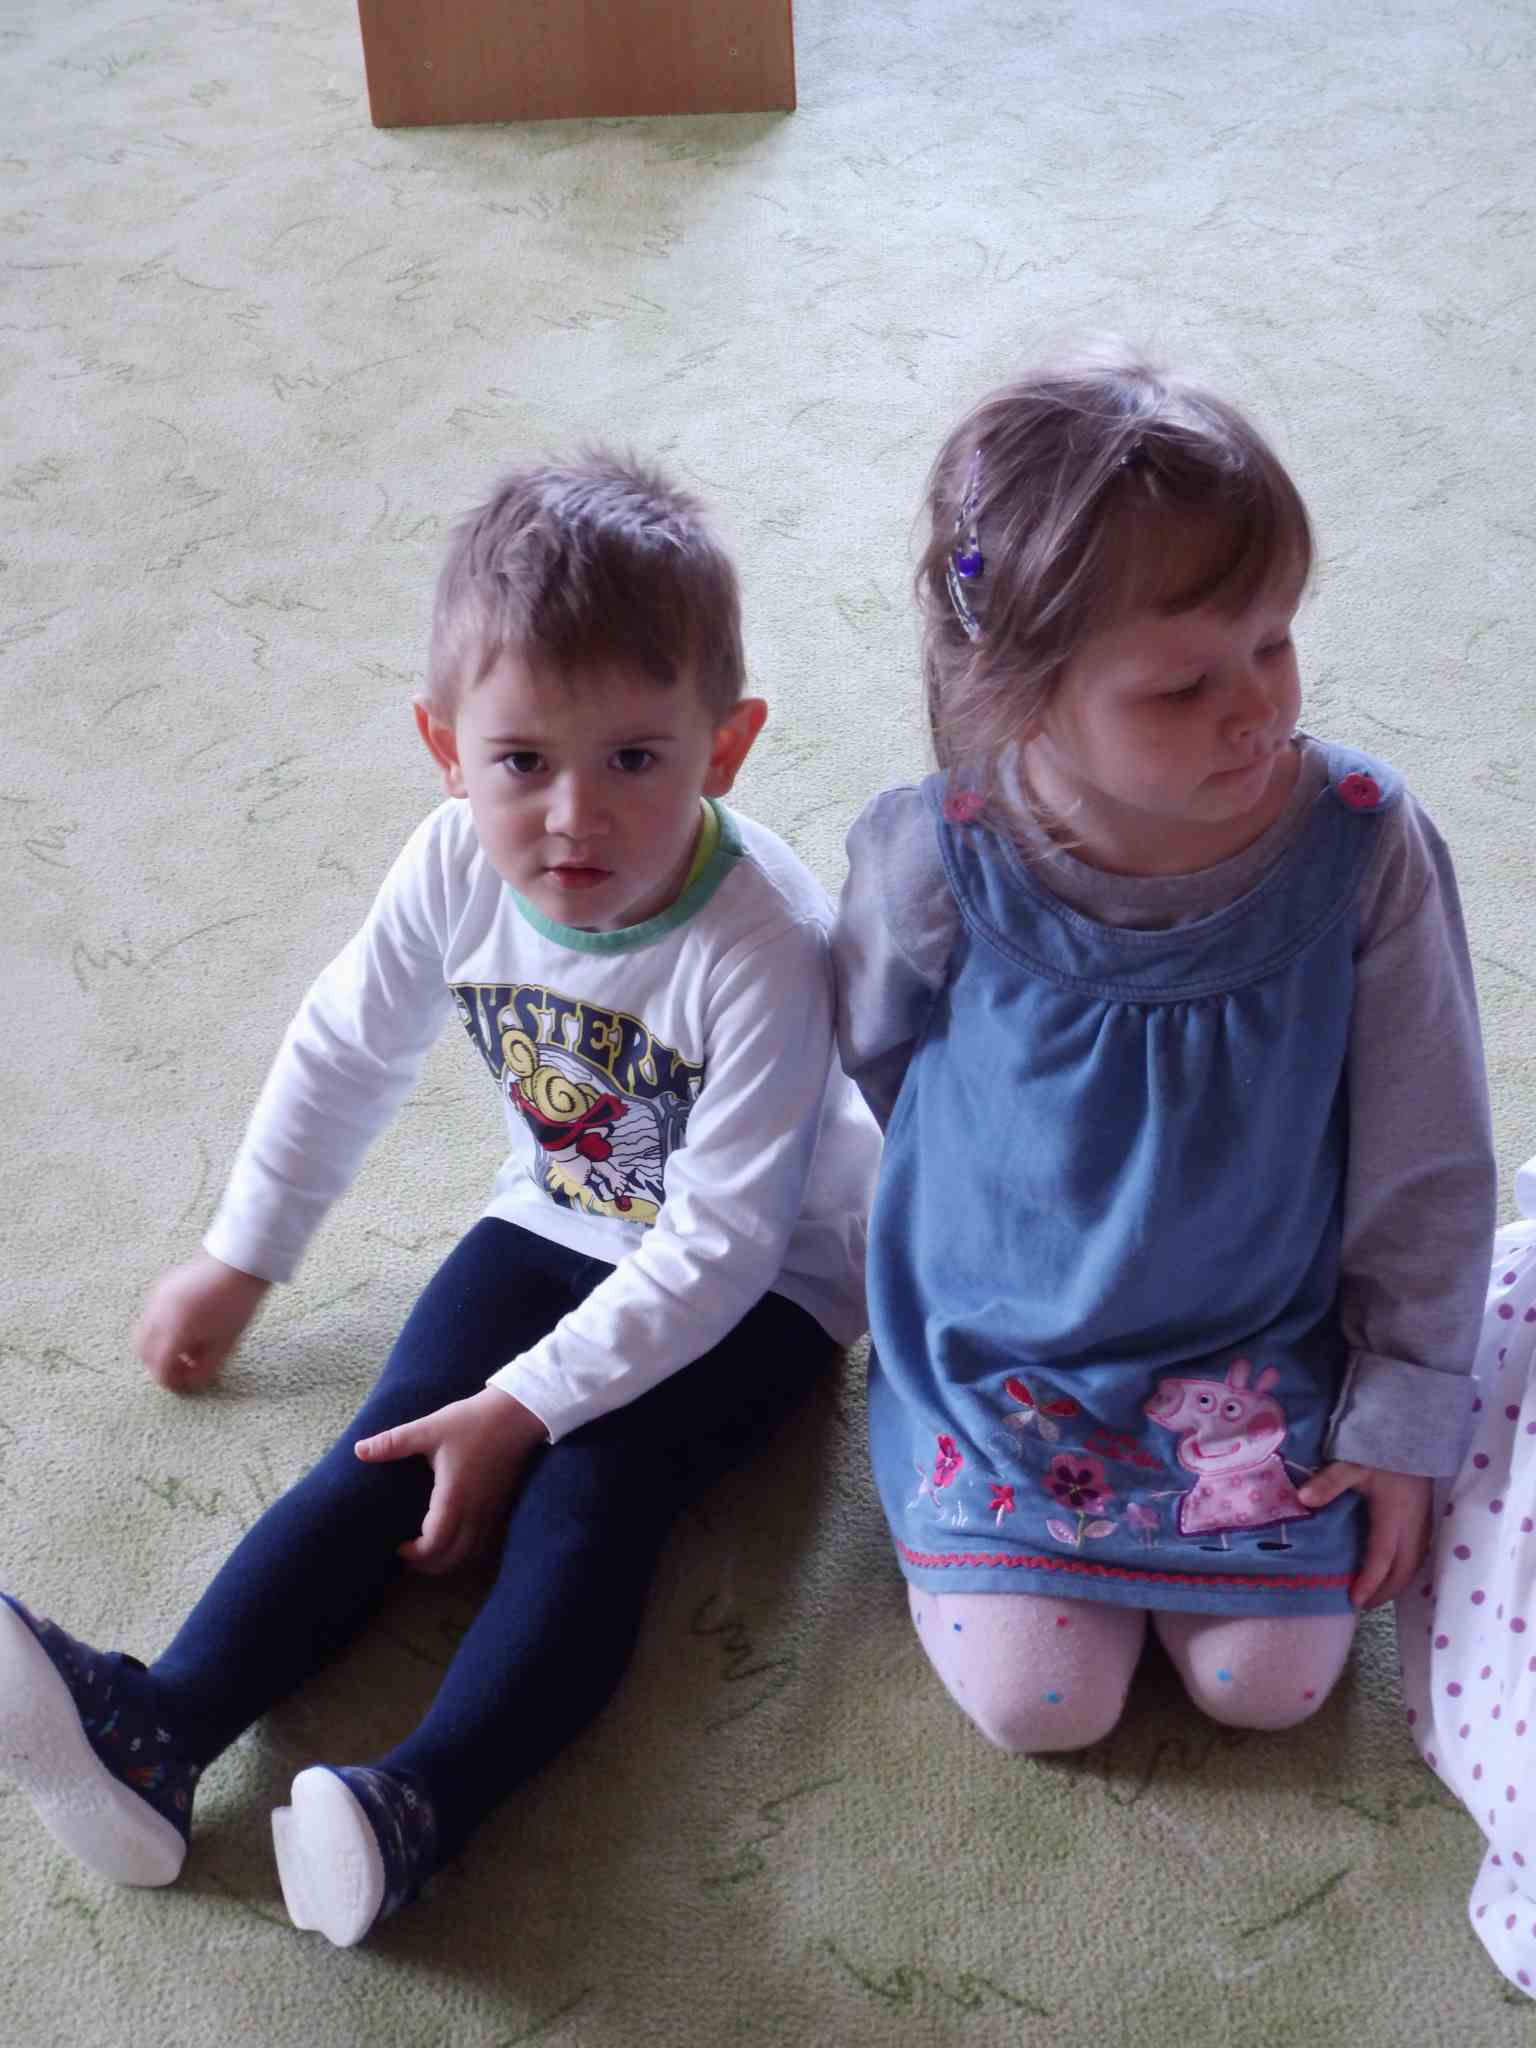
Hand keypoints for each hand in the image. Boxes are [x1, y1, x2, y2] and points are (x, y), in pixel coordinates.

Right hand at [136, 1252, 270, 1391]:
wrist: (240, 1261)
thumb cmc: (238, 1302)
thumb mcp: (226, 1343)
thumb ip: (204, 1369)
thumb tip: (189, 1383)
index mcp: (174, 1331)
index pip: (159, 1369)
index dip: (171, 1383)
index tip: (185, 1386)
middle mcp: (158, 1315)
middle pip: (144, 1354)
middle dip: (159, 1365)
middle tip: (182, 1369)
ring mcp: (156, 1299)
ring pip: (142, 1334)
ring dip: (157, 1348)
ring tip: (186, 1347)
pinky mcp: (160, 1288)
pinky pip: (151, 1316)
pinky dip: (160, 1329)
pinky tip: (186, 1326)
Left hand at [354, 1387, 546, 1574]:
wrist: (519, 1413)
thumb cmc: (472, 1421)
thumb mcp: (429, 1428)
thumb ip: (394, 1442)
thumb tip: (358, 1450)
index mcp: (455, 1497)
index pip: (434, 1544)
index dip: (414, 1554)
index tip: (398, 1546)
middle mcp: (476, 1511)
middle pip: (452, 1558)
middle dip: (427, 1564)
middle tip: (408, 1554)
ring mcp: (492, 1511)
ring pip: (470, 1554)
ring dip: (447, 1559)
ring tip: (428, 1549)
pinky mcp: (501, 1506)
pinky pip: (483, 1542)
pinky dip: (465, 1549)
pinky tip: (453, 1535)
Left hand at [1295, 1461, 1432, 1608]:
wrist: (1415, 1432)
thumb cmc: (1382, 1450)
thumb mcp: (1352, 1463)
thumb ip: (1329, 1482)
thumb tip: (1303, 1500)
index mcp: (1394, 1517)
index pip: (1382, 1559)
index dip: (1370, 1583)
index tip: (1355, 1600)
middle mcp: (1413, 1526)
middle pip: (1403, 1570)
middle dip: (1385, 1591)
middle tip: (1364, 1604)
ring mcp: (1424, 1522)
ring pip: (1415, 1564)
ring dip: (1397, 1582)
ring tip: (1378, 1592)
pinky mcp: (1427, 1516)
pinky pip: (1420, 1553)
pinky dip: (1407, 1568)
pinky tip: (1395, 1569)